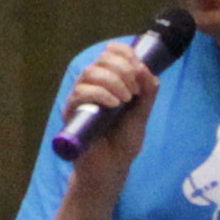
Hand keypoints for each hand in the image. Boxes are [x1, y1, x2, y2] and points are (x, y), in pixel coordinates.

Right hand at [62, 36, 163, 172]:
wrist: (111, 167)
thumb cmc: (123, 141)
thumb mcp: (142, 113)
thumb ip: (148, 92)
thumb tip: (145, 68)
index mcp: (109, 81)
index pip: (110, 52)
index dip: (125, 53)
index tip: (139, 68)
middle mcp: (92, 86)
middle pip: (101, 59)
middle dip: (123, 70)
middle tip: (135, 91)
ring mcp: (80, 98)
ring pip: (90, 73)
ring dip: (113, 81)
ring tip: (126, 100)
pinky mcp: (71, 112)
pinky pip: (80, 93)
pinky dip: (100, 94)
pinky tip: (114, 105)